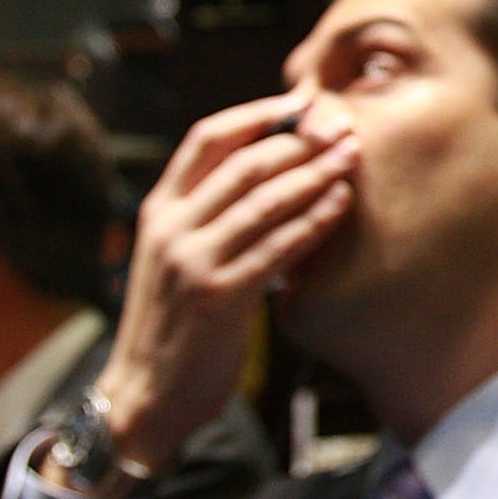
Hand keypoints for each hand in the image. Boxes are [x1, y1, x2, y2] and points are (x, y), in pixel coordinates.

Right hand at [73, 97, 357, 487]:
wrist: (146, 396)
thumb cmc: (176, 325)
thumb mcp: (176, 257)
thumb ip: (208, 215)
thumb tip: (267, 167)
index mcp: (159, 209)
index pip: (208, 138)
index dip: (259, 114)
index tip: (303, 103)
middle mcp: (171, 227)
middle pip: (244, 162)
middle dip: (299, 139)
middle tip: (342, 126)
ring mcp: (193, 261)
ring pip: (264, 200)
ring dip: (314, 173)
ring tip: (351, 156)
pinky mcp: (218, 296)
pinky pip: (277, 247)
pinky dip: (312, 221)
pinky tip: (340, 205)